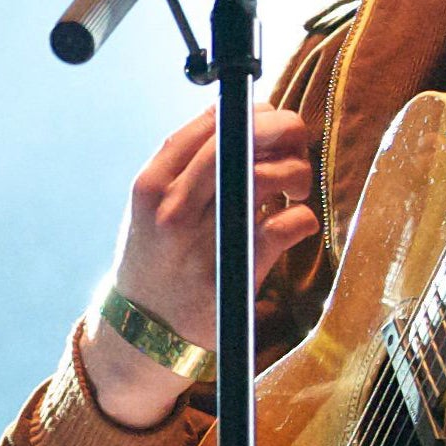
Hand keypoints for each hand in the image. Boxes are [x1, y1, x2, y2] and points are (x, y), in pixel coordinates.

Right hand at [83, 105, 319, 425]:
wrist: (143, 331)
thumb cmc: (156, 259)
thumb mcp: (150, 208)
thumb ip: (183, 167)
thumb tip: (237, 118)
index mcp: (151, 185)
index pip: (206, 127)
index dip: (249, 113)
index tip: (270, 117)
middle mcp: (173, 208)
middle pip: (237, 142)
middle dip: (281, 130)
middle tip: (295, 143)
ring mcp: (203, 241)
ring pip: (265, 177)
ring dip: (296, 173)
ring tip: (296, 187)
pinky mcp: (235, 274)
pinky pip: (284, 226)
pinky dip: (302, 218)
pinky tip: (297, 224)